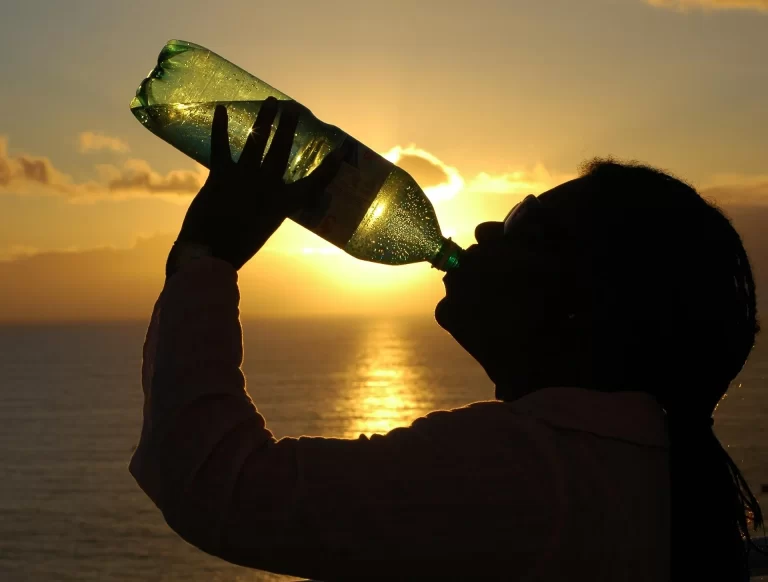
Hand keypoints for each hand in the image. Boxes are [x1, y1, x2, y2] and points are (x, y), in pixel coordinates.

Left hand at [174, 96, 342, 269]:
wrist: (211, 254)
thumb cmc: (238, 245)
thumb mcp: (264, 226)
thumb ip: (269, 206)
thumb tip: (270, 190)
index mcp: (283, 203)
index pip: (314, 183)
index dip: (329, 166)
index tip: (341, 150)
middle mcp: (267, 187)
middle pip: (283, 149)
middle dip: (290, 126)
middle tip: (294, 107)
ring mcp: (244, 179)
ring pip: (257, 141)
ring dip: (265, 118)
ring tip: (271, 101)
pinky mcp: (220, 176)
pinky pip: (220, 147)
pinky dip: (219, 128)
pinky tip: (220, 109)